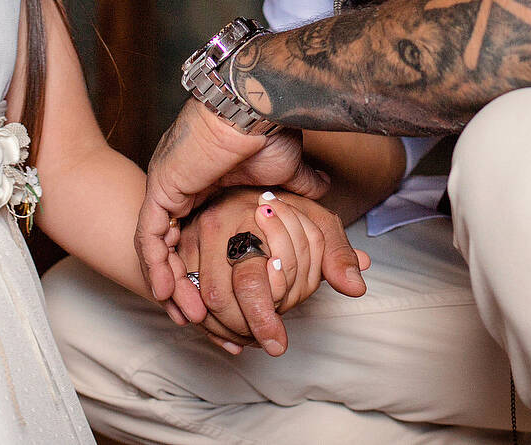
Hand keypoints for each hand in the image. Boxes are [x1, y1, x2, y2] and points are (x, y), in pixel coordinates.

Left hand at [136, 100, 330, 302]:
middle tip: (198, 318)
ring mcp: (169, 187)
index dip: (205, 268)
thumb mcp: (288, 172)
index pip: (198, 234)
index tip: (219, 299)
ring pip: (159, 247)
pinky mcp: (161, 189)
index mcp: (208, 182)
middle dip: (184, 284)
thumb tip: (323, 191)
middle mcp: (184, 186)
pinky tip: (167, 294)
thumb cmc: (269, 132)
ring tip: (188, 316)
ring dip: (171, 283)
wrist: (255, 109)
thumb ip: (300, 188)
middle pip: (174, 246)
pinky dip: (156, 267)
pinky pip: (148, 237)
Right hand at [177, 188, 371, 355]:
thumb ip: (336, 253)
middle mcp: (213, 225)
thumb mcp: (317, 223)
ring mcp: (189, 239)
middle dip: (243, 328)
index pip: (251, 282)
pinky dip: (204, 324)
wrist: (243, 185)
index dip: (264, 320)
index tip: (279, 344)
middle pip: (219, 299)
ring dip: (223, 331)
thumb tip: (355, 286)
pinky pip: (181, 298)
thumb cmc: (285, 209)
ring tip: (251, 339)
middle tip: (267, 341)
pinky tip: (229, 336)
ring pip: (196, 302)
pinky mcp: (176, 253)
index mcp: (248, 215)